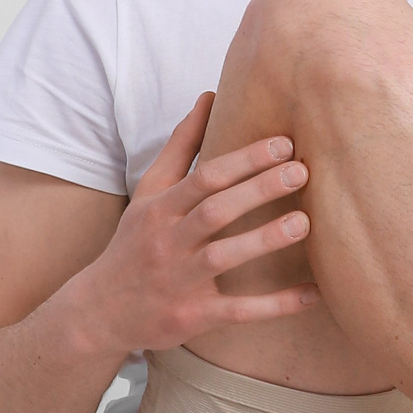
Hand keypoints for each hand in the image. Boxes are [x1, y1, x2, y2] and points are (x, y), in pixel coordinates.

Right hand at [75, 94, 321, 355]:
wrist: (99, 311)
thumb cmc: (136, 241)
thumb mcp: (150, 192)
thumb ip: (182, 146)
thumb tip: (210, 96)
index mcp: (161, 208)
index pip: (205, 178)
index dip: (244, 159)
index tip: (284, 144)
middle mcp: (169, 242)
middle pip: (215, 211)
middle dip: (258, 190)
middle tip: (302, 172)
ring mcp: (180, 280)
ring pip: (224, 257)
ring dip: (264, 239)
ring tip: (304, 222)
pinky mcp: (193, 316)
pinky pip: (239, 310)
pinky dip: (276, 304)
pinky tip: (313, 292)